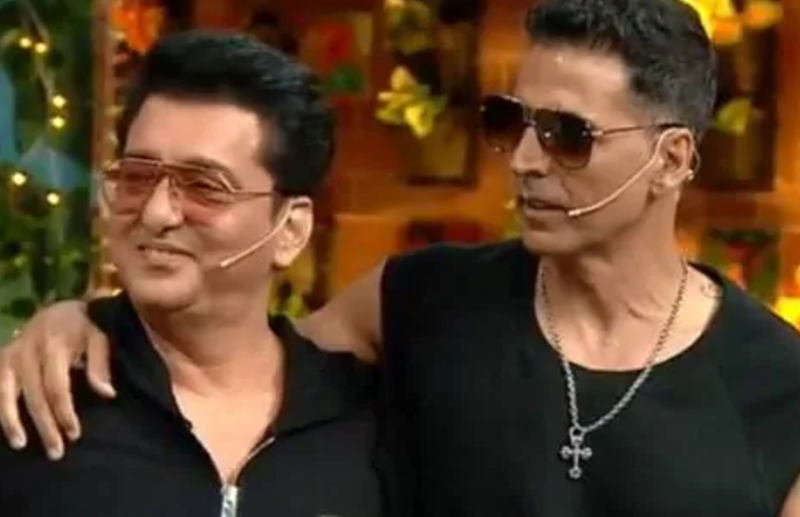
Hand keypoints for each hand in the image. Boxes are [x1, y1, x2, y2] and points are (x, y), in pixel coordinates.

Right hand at [0, 300, 114, 458]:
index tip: (74, 434)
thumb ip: (100, 364)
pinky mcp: (2, 358)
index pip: (57, 387)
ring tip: (20, 444)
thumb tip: (107, 394)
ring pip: (6, 393)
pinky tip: (3, 426)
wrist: (62, 308)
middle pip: (34, 396)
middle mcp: (27, 350)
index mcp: (53, 345)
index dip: (64, 413)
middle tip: (56, 452)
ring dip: (11, 421)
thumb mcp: (99, 336)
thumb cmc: (85, 326)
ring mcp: (11, 353)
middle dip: (45, 426)